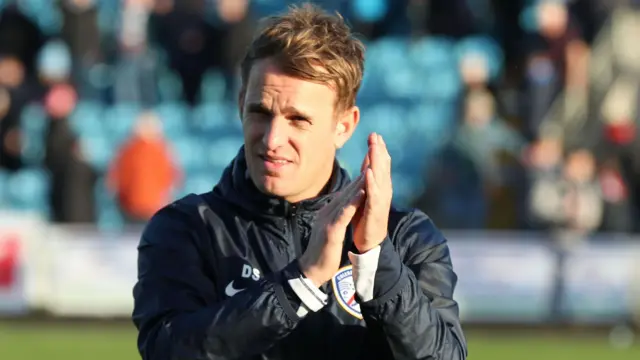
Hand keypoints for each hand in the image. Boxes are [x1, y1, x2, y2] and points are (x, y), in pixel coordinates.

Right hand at [298, 175, 365, 286]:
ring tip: (370, 171)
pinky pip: (343, 215)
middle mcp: (328, 212)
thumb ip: (335, 217)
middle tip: (373, 160)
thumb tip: (343, 207)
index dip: (359, 180)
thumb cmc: (323, 252)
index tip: (371, 167)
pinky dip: (353, 203)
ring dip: (358, 185)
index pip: (346, 193)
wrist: (310, 270)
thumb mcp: (330, 230)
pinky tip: (361, 194)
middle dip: (361, 176)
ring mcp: (328, 220)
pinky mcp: (330, 231)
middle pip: (347, 192)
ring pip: (345, 199)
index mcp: (329, 212)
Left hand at [352, 133, 392, 252]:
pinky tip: (367, 172)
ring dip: (377, 162)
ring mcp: (380, 200)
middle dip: (378, 150)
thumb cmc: (367, 218)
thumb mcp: (366, 195)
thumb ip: (367, 180)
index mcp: (380, 187)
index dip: (378, 149)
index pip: (380, 164)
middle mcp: (383, 191)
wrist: (370, 241)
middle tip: (375, 135)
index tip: (374, 135)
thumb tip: (367, 164)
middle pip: (382, 167)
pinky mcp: (374, 210)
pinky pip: (373, 194)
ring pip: (379, 177)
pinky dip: (371, 183)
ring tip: (374, 147)